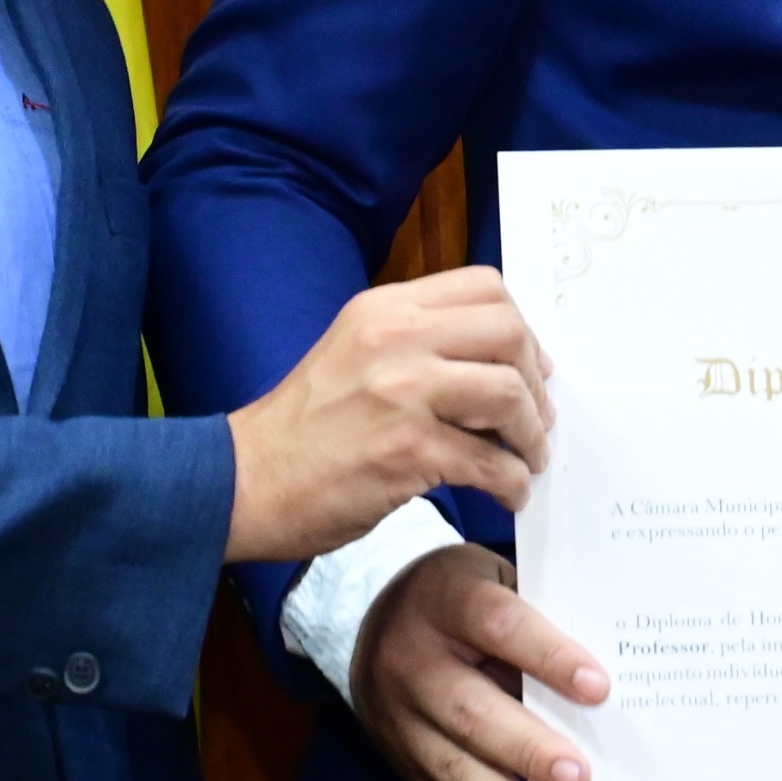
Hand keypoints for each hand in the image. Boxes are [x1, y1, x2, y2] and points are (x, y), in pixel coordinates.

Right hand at [223, 267, 552, 563]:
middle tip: (537, 416)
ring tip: (528, 459)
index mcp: (384, 309)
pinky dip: (512, 483)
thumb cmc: (303, 426)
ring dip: (531, 434)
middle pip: (508, 332)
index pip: (484, 286)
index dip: (521, 327)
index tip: (528, 364)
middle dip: (535, 379)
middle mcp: (395, 339)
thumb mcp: (355, 352)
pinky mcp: (407, 452)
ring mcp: (402, 394)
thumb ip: (417, 343)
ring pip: (508, 394)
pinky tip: (508, 493)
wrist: (244, 480)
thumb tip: (498, 361)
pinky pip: (490, 463)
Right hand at [351, 542, 611, 780]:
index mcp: (447, 597)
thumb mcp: (493, 584)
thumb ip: (539, 617)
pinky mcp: (397, 750)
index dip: (549, 656)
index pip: (501, 624)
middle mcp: (412, 655)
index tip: (598, 688)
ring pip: (448, 758)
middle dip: (528, 746)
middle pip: (471, 707)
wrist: (374, 621)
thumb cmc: (461, 600)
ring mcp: (397, 710)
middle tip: (577, 776)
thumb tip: (604, 677)